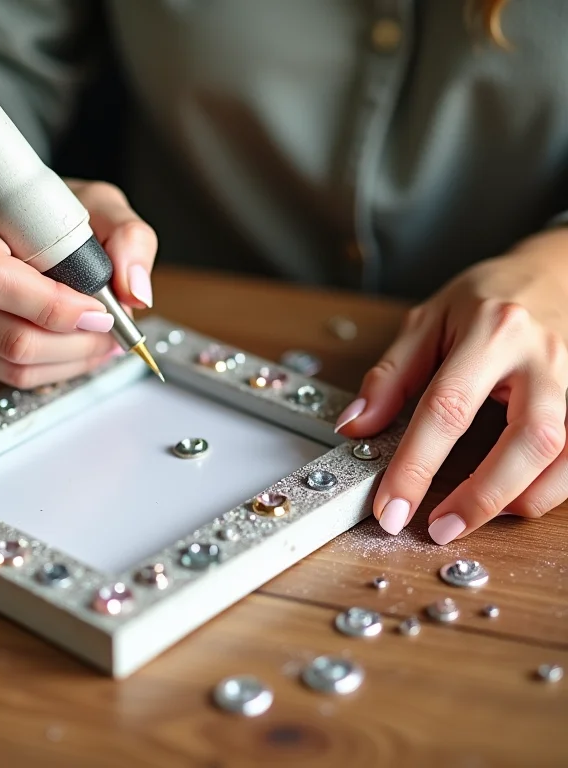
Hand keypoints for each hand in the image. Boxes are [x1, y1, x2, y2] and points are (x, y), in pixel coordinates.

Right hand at [0, 180, 156, 387]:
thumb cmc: (42, 210)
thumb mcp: (94, 202)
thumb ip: (127, 236)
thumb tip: (135, 293)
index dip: (52, 304)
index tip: (100, 308)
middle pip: (4, 333)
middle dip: (73, 342)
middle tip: (112, 332)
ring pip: (8, 364)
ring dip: (69, 361)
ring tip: (101, 340)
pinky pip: (3, 375)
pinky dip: (51, 369)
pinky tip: (72, 346)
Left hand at [335, 229, 567, 543]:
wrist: (559, 271)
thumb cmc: (489, 296)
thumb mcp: (428, 322)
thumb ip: (391, 376)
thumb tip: (354, 427)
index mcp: (494, 331)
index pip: (447, 408)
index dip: (416, 465)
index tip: (390, 506)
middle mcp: (545, 356)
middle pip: (528, 440)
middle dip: (481, 497)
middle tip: (438, 528)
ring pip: (566, 457)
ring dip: (519, 500)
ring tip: (471, 517)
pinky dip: (549, 488)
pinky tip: (514, 496)